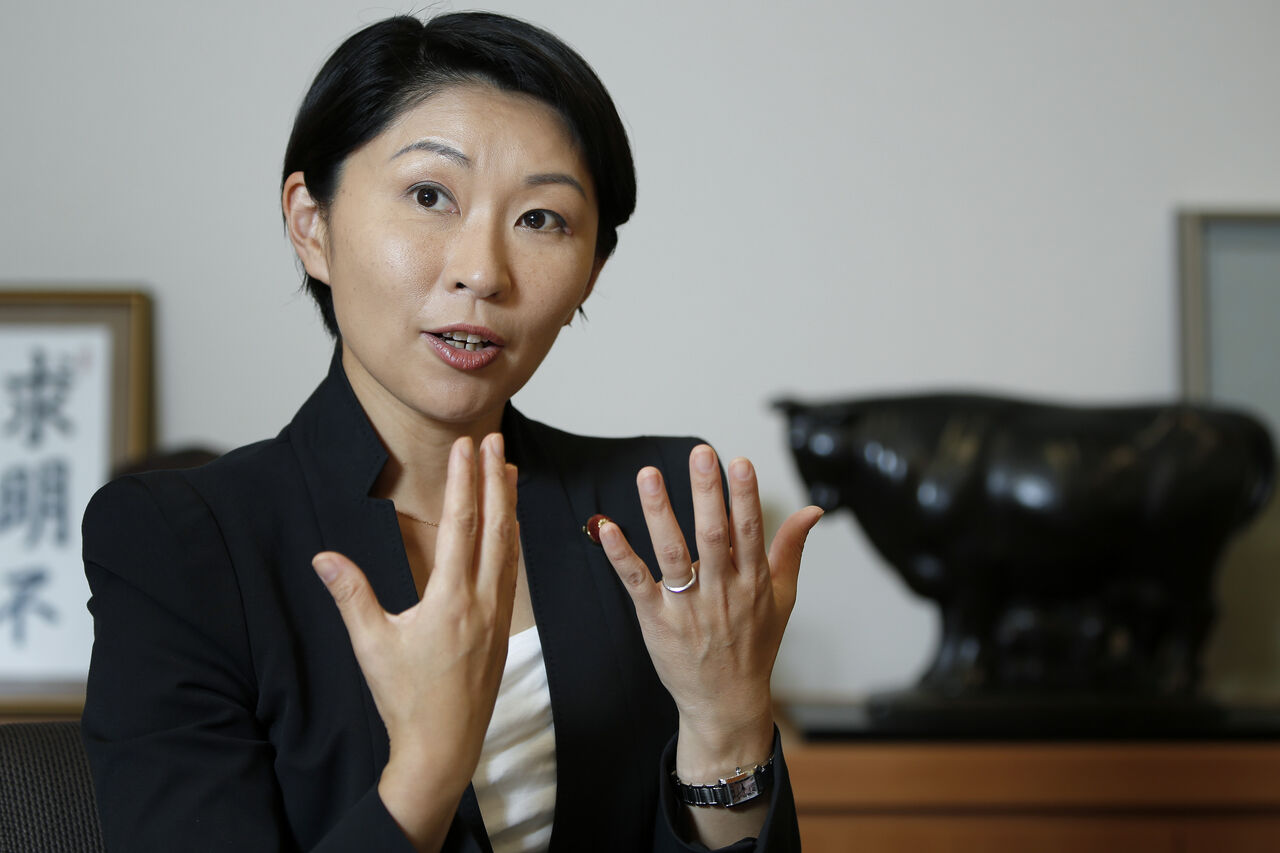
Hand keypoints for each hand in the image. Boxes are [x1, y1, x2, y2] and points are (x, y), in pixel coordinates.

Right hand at [310, 434, 517, 849]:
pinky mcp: (502, 631)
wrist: (442, 749)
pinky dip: (512, 540)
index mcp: (451, 601)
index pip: (461, 525)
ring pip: (509, 548)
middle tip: (495, 440)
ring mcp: (497, 616)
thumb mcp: (371, 645)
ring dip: (509, 505)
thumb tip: (323, 557)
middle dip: (495, 479)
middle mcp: (483, 603)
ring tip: (509, 470)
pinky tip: (510, 527)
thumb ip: (351, 595)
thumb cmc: (405, 700)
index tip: (467, 446)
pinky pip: (511, 572)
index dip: (465, 481)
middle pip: (495, 527)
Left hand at [599, 444, 821, 777]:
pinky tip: (608, 528)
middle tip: (700, 453)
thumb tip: (813, 510)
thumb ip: (791, 549)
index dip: (745, 496)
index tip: (739, 462)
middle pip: (713, 536)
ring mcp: (687, 607)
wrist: (726, 703)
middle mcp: (721, 592)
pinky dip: (622, 556)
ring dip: (659, 513)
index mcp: (752, 583)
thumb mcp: (782, 598)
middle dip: (707, 494)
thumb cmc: (754, 646)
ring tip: (649, 475)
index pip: (749, 532)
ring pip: (672, 554)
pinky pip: (637, 583)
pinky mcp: (657, 620)